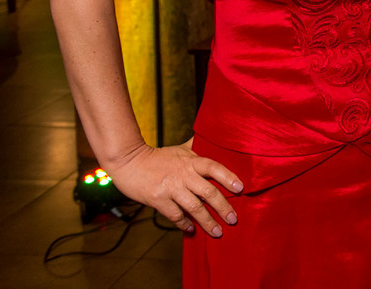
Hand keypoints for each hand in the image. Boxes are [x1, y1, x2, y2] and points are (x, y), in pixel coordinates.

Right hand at [105, 138, 242, 236]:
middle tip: (233, 220)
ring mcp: (171, 188)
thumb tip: (215, 139)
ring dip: (207, 221)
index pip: (215, 167)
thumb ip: (198, 147)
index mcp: (191, 161)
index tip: (241, 189)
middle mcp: (184, 174)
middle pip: (208, 192)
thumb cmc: (158, 156)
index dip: (229, 177)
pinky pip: (175, 215)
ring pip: (194, 207)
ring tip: (217, 232)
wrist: (129, 161)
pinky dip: (184, 224)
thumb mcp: (180, 149)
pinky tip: (191, 230)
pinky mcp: (158, 200)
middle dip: (223, 207)